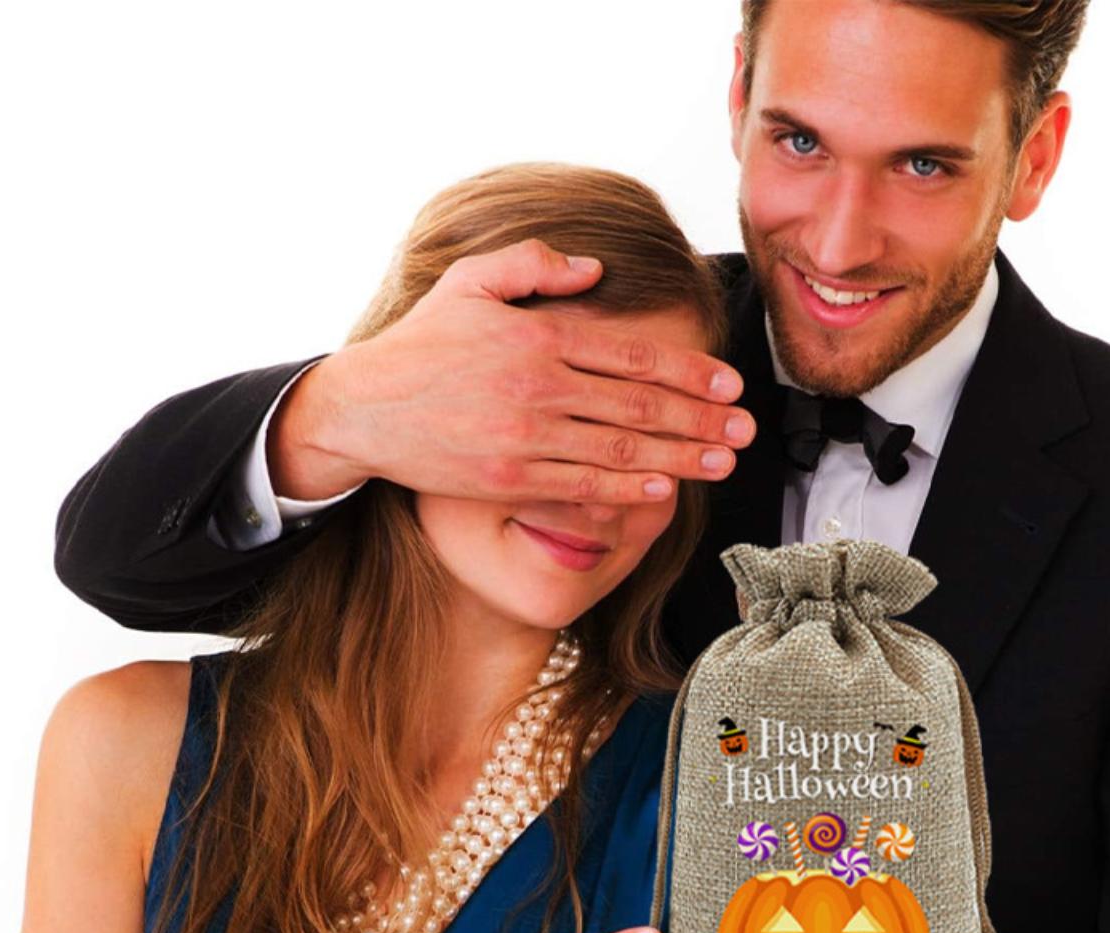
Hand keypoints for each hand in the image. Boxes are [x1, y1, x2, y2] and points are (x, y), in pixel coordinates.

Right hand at [269, 238, 753, 503]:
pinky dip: (627, 488)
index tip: (729, 385)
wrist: (364, 408)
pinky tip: (664, 490)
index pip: (633, 355)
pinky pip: (582, 485)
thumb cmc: (423, 344)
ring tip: (722, 463)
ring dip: (680, 458)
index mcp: (540, 335)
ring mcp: (526, 436)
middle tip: (745, 430)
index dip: (690, 372)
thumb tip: (595, 267)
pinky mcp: (511, 477)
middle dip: (701, 420)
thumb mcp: (472, 282)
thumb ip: (534, 264)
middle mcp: (540, 386)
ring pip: (620, 448)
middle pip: (640, 405)